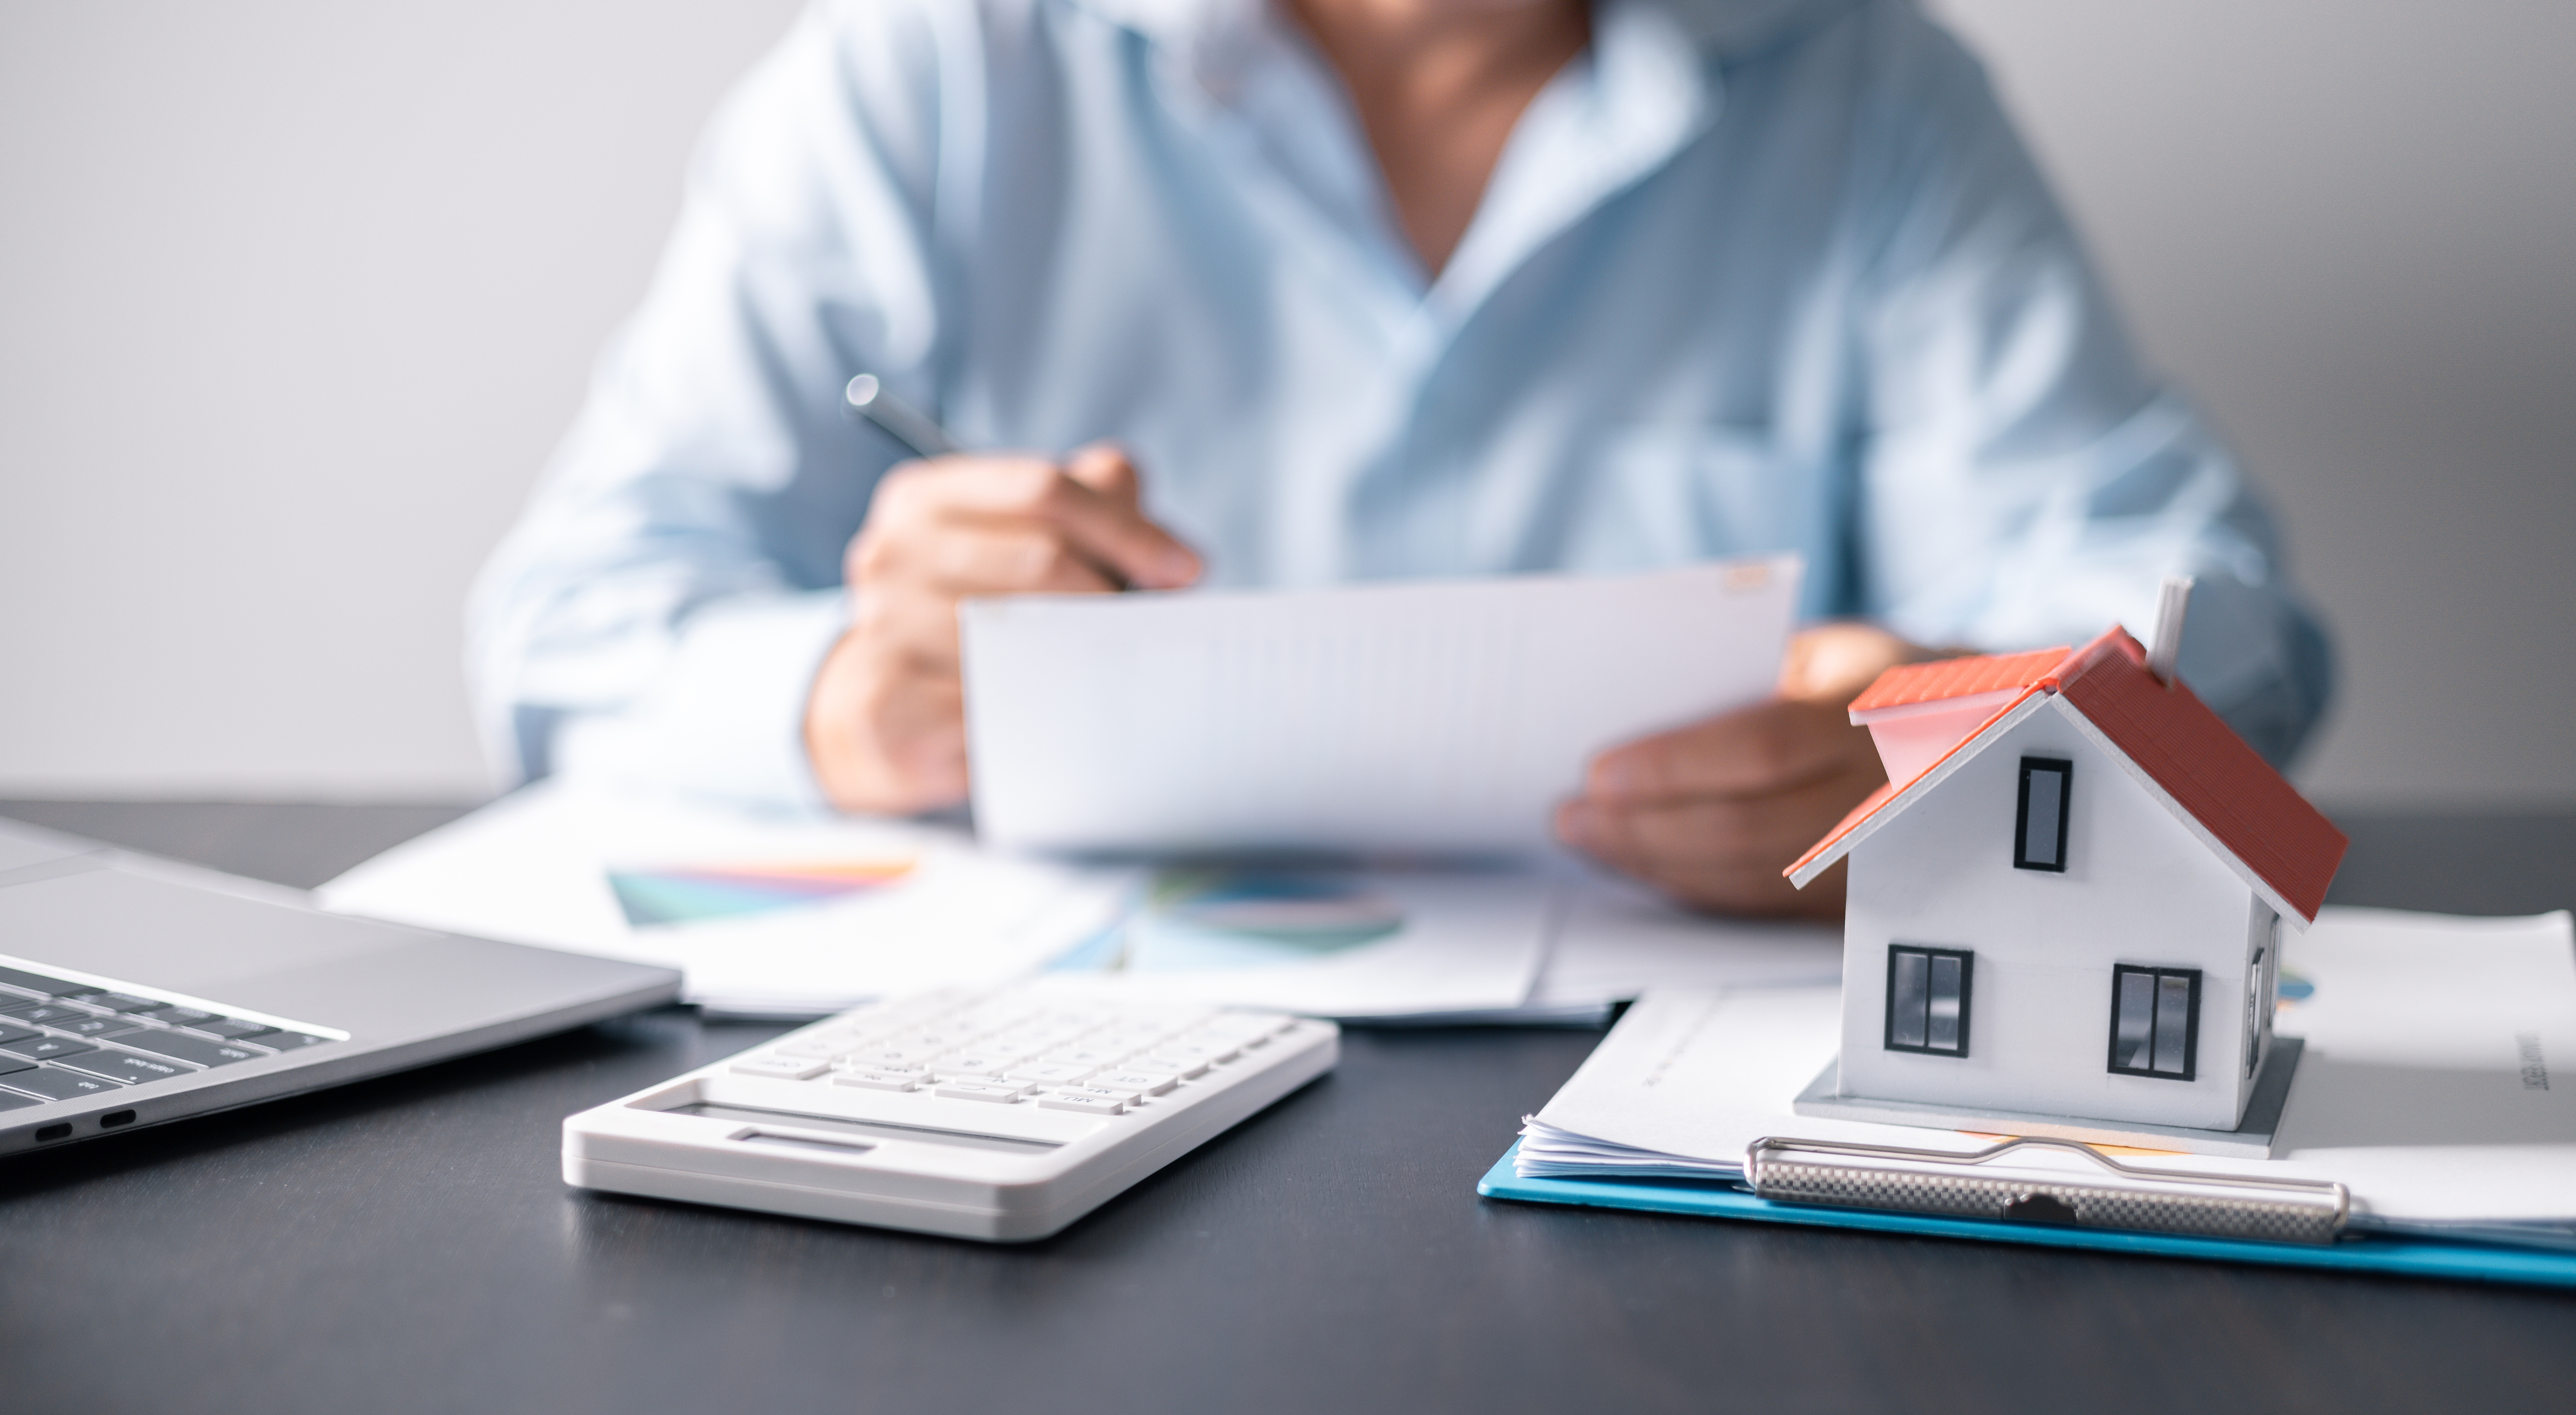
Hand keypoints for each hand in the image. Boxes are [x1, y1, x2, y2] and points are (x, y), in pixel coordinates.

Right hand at [804, 444, 1201, 813]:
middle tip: (1146, 631)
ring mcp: (882, 629)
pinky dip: (1045, 711)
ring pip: (1026, 637)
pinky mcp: (891, 705)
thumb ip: (1093, 509)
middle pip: (1042, 559)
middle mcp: (891, 554)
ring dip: (1086, 657)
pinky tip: (1059, 716)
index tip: (1185, 569)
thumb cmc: (979, 614)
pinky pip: (1000, 704)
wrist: (885, 712)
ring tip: (1104, 671)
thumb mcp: (1024, 542)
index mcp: (924, 498)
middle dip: (1113, 595)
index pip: (1044, 489)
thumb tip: (1172, 554)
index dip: (1126, 528)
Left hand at [1553, 623, 1943, 918]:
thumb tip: (1646, 713)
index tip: (1599, 773)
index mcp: (1883, 710)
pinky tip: (1649, 867)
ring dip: (1661, 865)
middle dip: (1646, 830)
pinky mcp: (1869, 899)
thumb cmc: (1888, 683)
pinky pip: (1770, 903)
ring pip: (1755, 877)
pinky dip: (1700, 887)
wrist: (1989, 741)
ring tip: (1593, 841)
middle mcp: (1890, 791)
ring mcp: (1886, 856)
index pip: (1763, 749)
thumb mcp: (1837, 653)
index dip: (1675, 768)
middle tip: (1572, 819)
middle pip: (1748, 829)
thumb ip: (1755, 678)